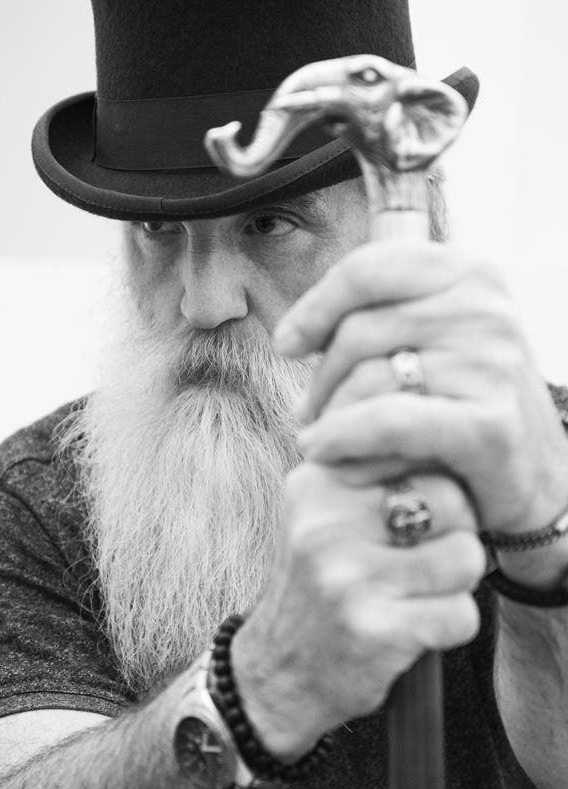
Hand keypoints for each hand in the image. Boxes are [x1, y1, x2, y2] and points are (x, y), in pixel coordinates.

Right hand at [232, 461, 485, 759]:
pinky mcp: (374, 629)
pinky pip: (461, 614)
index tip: (411, 522)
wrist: (278, 676)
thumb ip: (374, 473)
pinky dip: (450, 628)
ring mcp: (349, 577)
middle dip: (454, 534)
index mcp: (316, 484)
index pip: (418, 452)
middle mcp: (326, 524)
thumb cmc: (321, 587)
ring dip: (455, 586)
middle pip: (453, 499)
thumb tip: (450, 449)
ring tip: (413, 597)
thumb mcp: (325, 514)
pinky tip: (412, 632)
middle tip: (419, 564)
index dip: (436, 490)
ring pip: (466, 557)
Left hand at [274, 240, 567, 539]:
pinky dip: (343, 438)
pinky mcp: (488, 425)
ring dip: (329, 417)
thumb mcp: (434, 344)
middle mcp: (485, 311)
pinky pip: (387, 421)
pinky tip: (323, 452)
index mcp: (470, 274)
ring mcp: (491, 366)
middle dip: (321, 379)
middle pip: (358, 331)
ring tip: (322, 440)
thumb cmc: (467, 409)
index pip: (367, 269)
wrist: (538, 481)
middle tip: (310, 413)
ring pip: (366, 378)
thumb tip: (294, 333)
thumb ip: (380, 321)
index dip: (315, 306)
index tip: (288, 343)